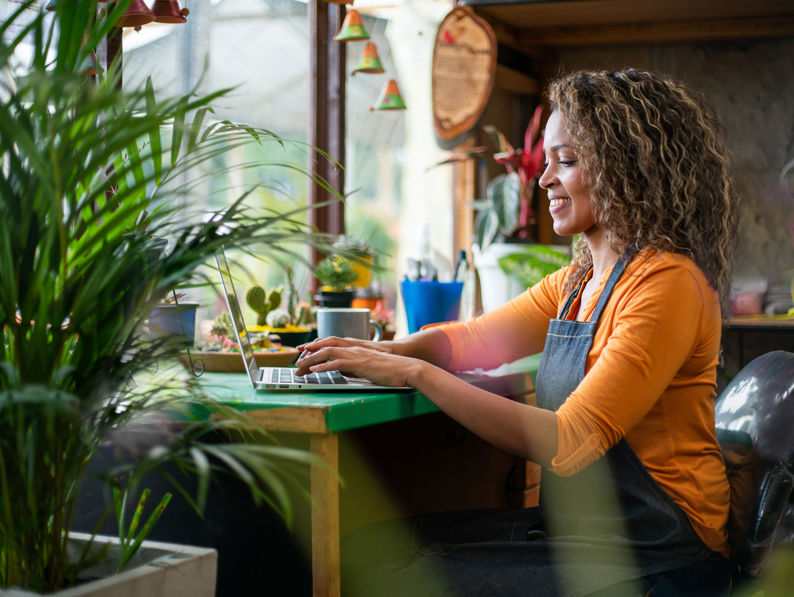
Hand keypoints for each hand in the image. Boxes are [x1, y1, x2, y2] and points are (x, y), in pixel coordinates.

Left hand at [295, 337, 416, 386]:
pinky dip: (324, 365)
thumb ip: (355, 366)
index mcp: (356, 348)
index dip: (315, 345)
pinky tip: (315, 369)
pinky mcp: (359, 364)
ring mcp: (356, 355)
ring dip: (311, 360)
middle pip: (325, 346)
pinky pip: (337, 363)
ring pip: (327, 353)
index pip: (331, 343)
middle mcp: (354, 348)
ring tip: (300, 367)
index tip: (303, 351)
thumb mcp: (368, 367)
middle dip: (308, 352)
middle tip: (296, 361)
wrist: (406, 368)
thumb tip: (343, 370)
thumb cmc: (391, 369)